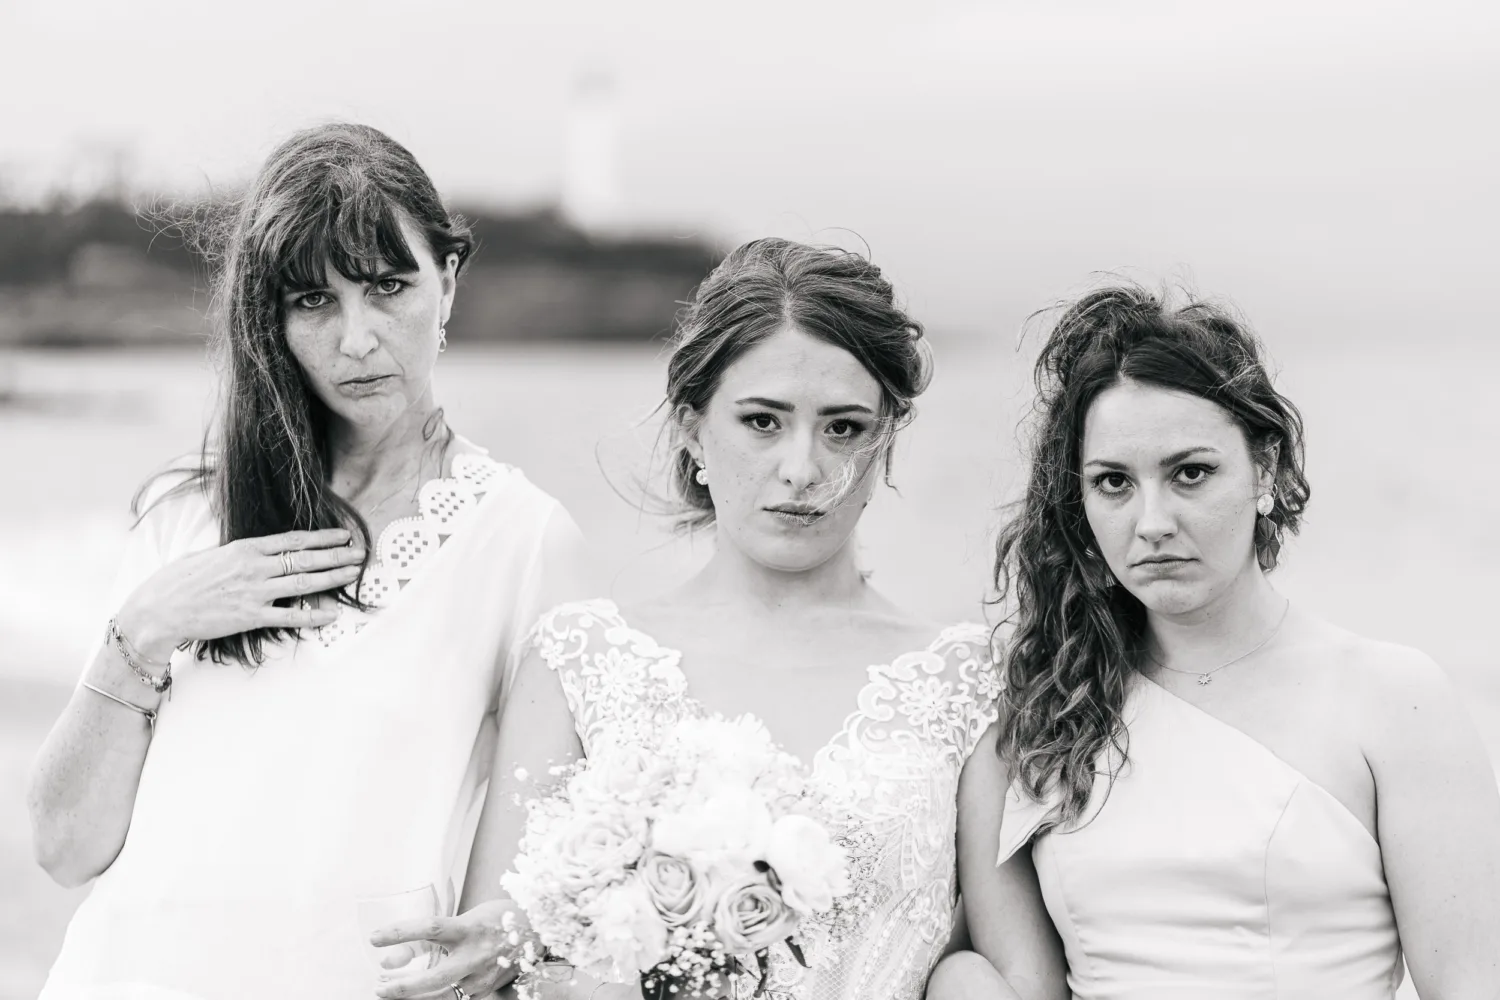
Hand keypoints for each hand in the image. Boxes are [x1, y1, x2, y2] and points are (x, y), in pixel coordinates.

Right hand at [116, 528, 363, 660]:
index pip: (294, 540)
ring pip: (304, 584)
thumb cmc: (180, 580)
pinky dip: (312, 615)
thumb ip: (240, 553)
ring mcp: (254, 592)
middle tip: (360, 553)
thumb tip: (260, 551)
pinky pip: (289, 617)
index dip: (323, 537)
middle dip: (337, 556)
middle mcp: (254, 567)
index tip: (344, 535)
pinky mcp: (250, 617)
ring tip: (354, 574)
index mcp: (245, 548)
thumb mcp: (211, 555)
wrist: (158, 609)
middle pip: (306, 559)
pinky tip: (331, 613)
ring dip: (333, 578)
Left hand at [372, 898, 524, 999]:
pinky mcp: (484, 991)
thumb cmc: (498, 919)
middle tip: (379, 987)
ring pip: (442, 996)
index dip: (400, 933)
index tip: (375, 938)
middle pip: (435, 978)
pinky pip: (454, 999)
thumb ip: (435, 936)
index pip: (430, 928)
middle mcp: (476, 955)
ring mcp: (481, 977)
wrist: (536, 931)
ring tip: (390, 991)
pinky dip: (432, 998)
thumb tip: (394, 957)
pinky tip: (416, 995)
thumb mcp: (467, 917)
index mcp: (470, 928)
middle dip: (404, 987)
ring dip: (412, 997)